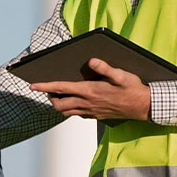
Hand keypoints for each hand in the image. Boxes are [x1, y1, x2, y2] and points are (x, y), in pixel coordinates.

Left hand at [29, 58, 151, 120]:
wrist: (143, 107)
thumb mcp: (121, 75)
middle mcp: (87, 103)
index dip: (44, 87)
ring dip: (59, 104)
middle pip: (59, 104)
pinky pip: (76, 114)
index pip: (61, 88)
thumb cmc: (132, 89)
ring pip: (66, 111)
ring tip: (58, 95)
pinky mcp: (95, 116)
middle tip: (49, 89)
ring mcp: (90, 111)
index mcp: (90, 91)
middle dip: (50, 97)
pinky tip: (75, 101)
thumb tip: (91, 61)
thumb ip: (105, 68)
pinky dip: (70, 108)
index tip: (32, 85)